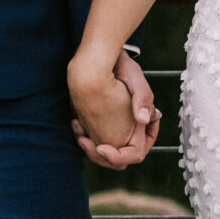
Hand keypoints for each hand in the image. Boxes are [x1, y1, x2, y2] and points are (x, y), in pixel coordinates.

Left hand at [71, 48, 159, 169]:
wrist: (104, 57)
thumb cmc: (122, 66)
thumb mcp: (135, 79)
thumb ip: (143, 99)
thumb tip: (144, 119)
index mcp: (143, 125)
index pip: (136, 153)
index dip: (119, 157)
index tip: (102, 148)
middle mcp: (131, 130)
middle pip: (120, 160)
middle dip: (102, 157)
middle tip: (85, 142)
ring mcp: (117, 129)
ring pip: (105, 155)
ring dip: (91, 150)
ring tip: (79, 134)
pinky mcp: (101, 125)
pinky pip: (95, 143)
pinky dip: (85, 140)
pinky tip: (75, 124)